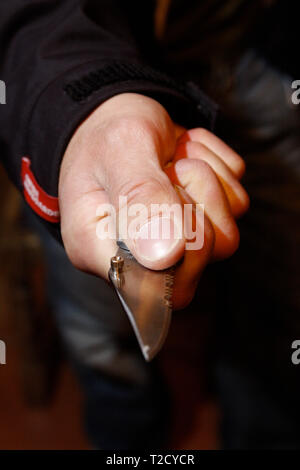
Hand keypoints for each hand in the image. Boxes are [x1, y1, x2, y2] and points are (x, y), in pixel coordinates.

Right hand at [59, 93, 248, 308]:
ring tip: (174, 159)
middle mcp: (139, 256)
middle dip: (196, 202)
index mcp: (100, 249)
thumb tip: (165, 257)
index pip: (154, 288)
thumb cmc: (107, 134)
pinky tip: (185, 157)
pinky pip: (236, 204)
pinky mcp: (200, 221)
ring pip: (227, 235)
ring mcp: (174, 243)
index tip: (167, 190)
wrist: (119, 114)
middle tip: (167, 169)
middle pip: (201, 261)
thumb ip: (140, 199)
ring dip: (209, 182)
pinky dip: (219, 170)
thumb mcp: (119, 152)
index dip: (179, 243)